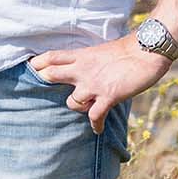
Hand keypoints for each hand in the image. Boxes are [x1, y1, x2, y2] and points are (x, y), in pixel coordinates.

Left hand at [29, 34, 171, 134]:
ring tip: (85, 107)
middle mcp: (83, 69)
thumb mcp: (102, 50)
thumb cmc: (129, 48)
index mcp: (81, 55)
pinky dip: (95, 125)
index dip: (38, 63)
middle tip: (41, 91)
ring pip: (71, 102)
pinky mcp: (108, 96)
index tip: (31, 69)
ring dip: (76, 106)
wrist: (147, 51)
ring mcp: (94, 84)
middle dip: (44, 82)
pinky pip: (95, 116)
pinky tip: (96, 129)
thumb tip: (85, 66)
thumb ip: (90, 60)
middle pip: (51, 74)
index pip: (51, 56)